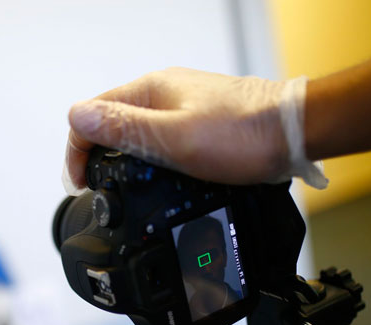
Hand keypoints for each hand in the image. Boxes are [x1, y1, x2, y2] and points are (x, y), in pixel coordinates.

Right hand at [64, 67, 291, 193]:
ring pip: (136, 129)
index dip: (78, 150)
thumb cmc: (242, 135)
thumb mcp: (173, 137)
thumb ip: (123, 128)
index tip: (82, 182)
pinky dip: (149, 156)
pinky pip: (160, 135)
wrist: (294, 134)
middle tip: (98, 188)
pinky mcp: (200, 120)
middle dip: (97, 154)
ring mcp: (183, 105)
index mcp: (151, 90)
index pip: (92, 113)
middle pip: (111, 120)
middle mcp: (164, 92)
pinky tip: (157, 174)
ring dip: (121, 156)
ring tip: (122, 186)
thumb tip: (76, 116)